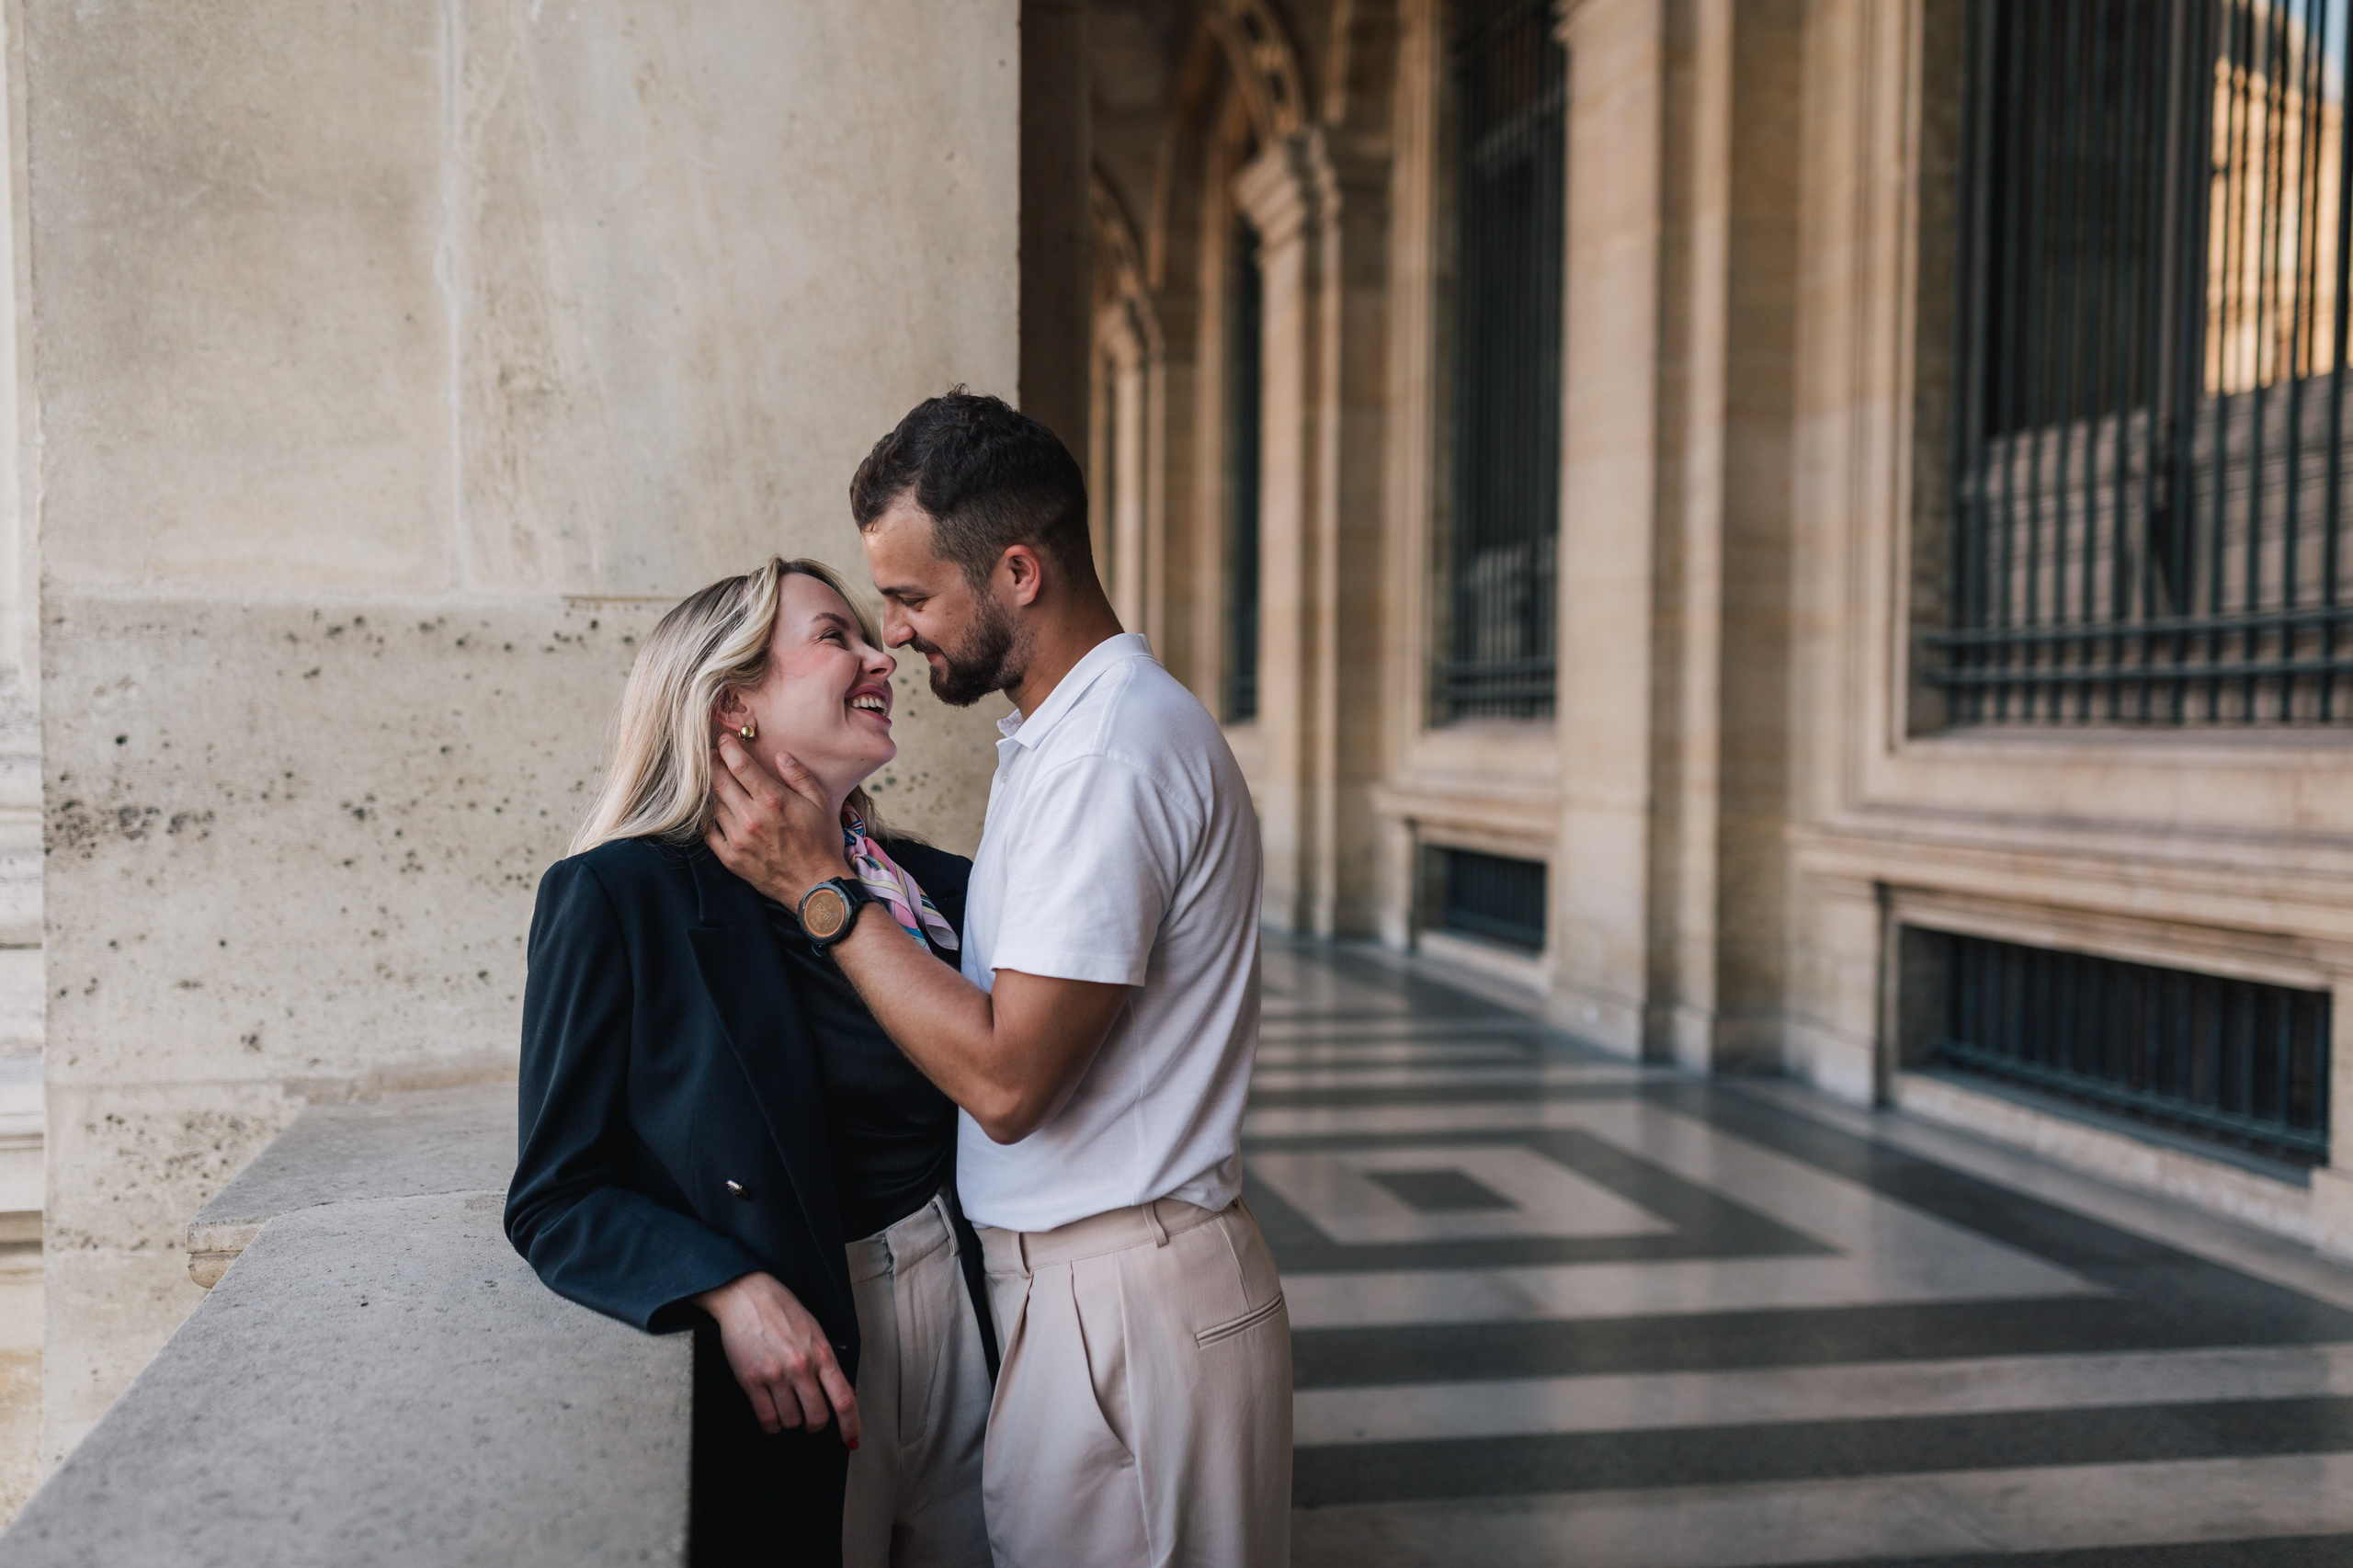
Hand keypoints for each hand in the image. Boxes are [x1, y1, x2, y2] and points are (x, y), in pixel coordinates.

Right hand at [693, 1272, 860, 1445]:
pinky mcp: (751, 1381)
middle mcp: (801, 1367)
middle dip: (815, 1425)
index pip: (844, 1399)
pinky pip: (767, 1418)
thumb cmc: (783, 1311)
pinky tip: (772, 1415)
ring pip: (791, 1421)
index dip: (850, 1425)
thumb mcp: (815, 1333)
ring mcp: (775, 1375)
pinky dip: (772, 1424)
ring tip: (787, 1407)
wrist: (747, 1296)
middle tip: (810, 1420)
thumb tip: (844, 1395)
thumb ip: (828, 1364)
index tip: (851, 1439)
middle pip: (817, 1417)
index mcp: (821, 1354)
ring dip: (791, 1421)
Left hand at [706, 733, 851, 905]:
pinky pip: (708, 831)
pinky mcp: (730, 858)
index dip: (728, 749)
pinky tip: (709, 809)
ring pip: (712, 805)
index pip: (740, 766)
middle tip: (710, 755)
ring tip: (709, 778)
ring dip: (708, 788)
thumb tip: (780, 755)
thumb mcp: (821, 803)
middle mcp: (750, 817)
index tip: (723, 740)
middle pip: (719, 782)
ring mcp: (737, 839)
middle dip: (712, 764)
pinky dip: (705, 817)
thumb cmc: (822, 843)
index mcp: (773, 800)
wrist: (816, 887)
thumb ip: (799, 776)